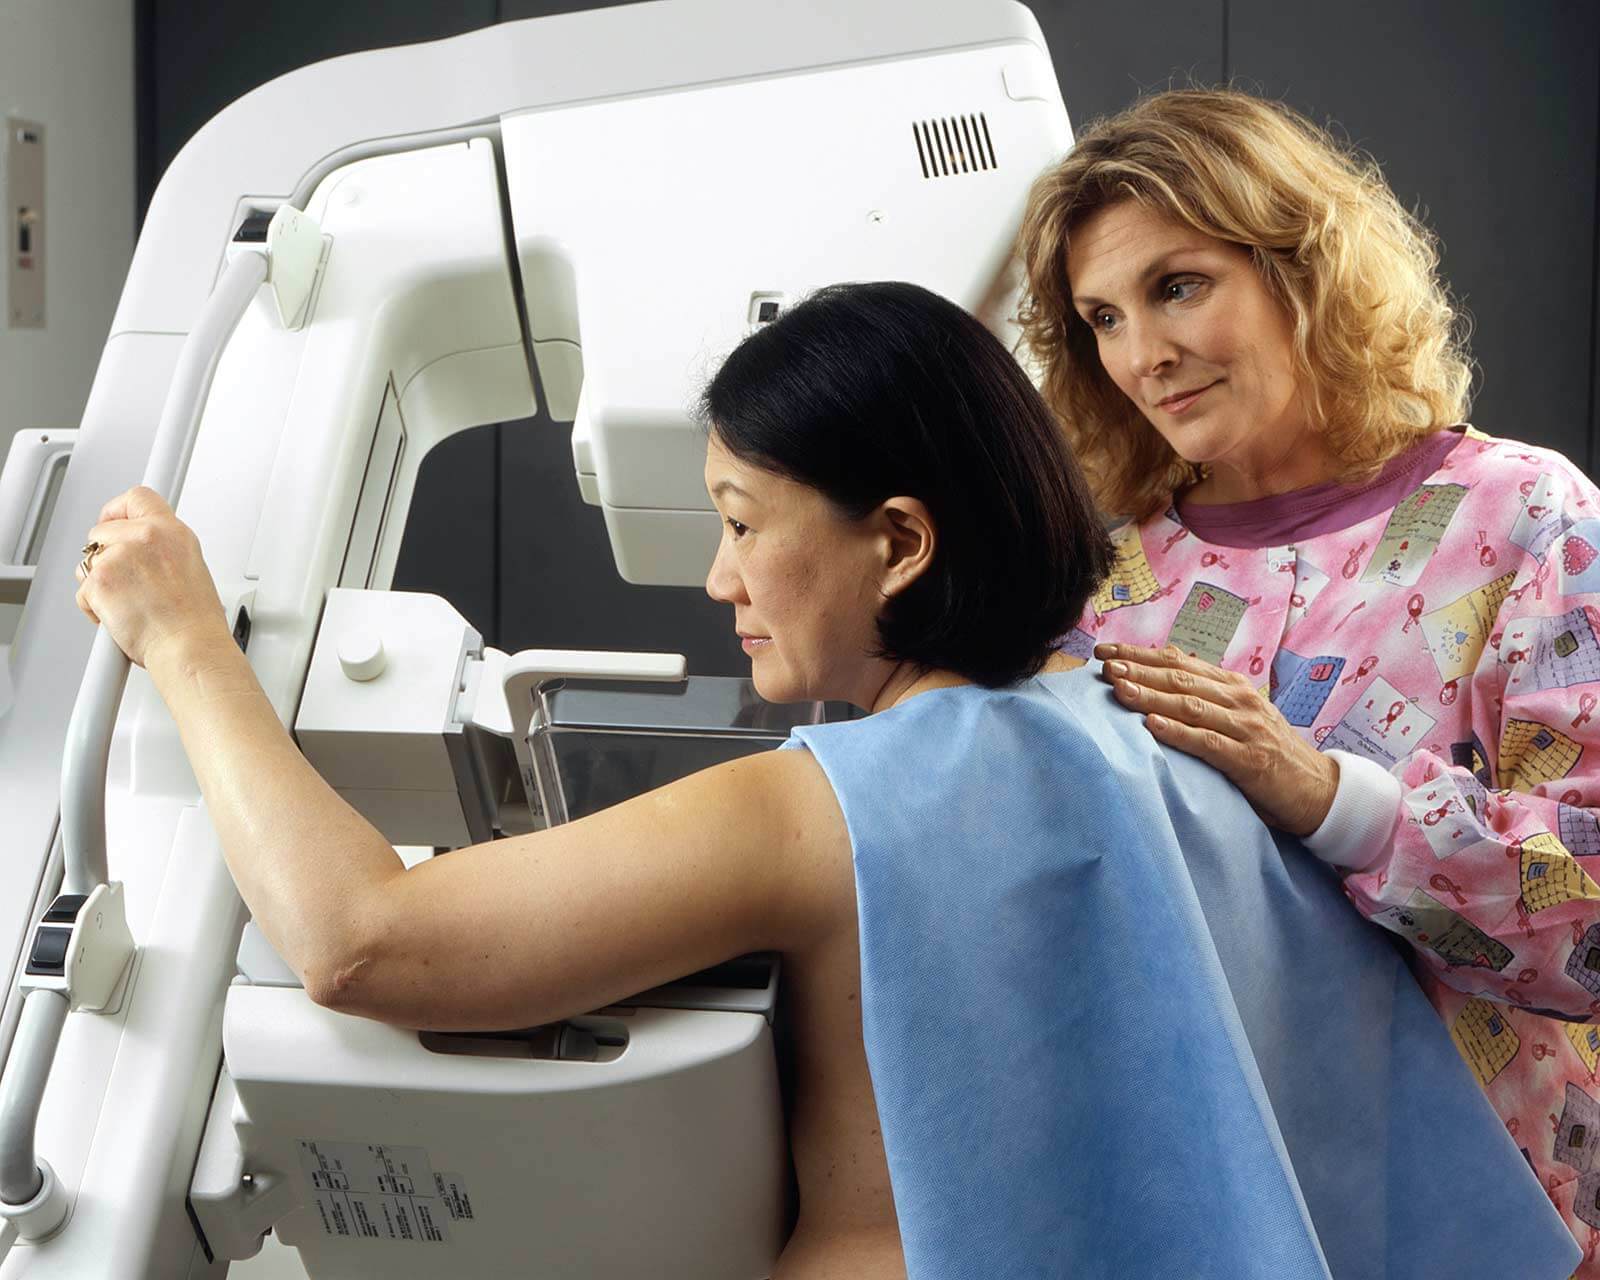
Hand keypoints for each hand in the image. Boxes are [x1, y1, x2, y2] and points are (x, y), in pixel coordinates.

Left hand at [74, 486, 228, 669]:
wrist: (188, 646)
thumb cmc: (194, 621)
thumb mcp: (191, 568)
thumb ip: (163, 550)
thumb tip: (142, 551)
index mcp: (173, 533)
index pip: (138, 497)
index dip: (118, 510)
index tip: (113, 521)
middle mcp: (147, 537)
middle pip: (102, 530)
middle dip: (104, 554)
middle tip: (122, 580)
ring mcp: (120, 556)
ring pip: (88, 561)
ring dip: (99, 582)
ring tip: (127, 603)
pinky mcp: (100, 579)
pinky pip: (82, 589)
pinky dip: (94, 606)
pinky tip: (119, 616)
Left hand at [1095, 642, 1338, 836]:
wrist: (1319, 790)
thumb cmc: (1269, 753)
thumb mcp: (1239, 718)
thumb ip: (1206, 702)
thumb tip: (1156, 688)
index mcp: (1232, 686)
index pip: (1179, 662)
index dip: (1140, 654)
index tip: (1105, 651)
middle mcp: (1239, 700)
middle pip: (1179, 678)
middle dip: (1138, 669)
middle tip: (1103, 665)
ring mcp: (1246, 728)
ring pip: (1189, 705)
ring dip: (1150, 695)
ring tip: (1118, 689)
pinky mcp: (1249, 759)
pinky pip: (1207, 743)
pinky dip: (1178, 733)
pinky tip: (1150, 727)